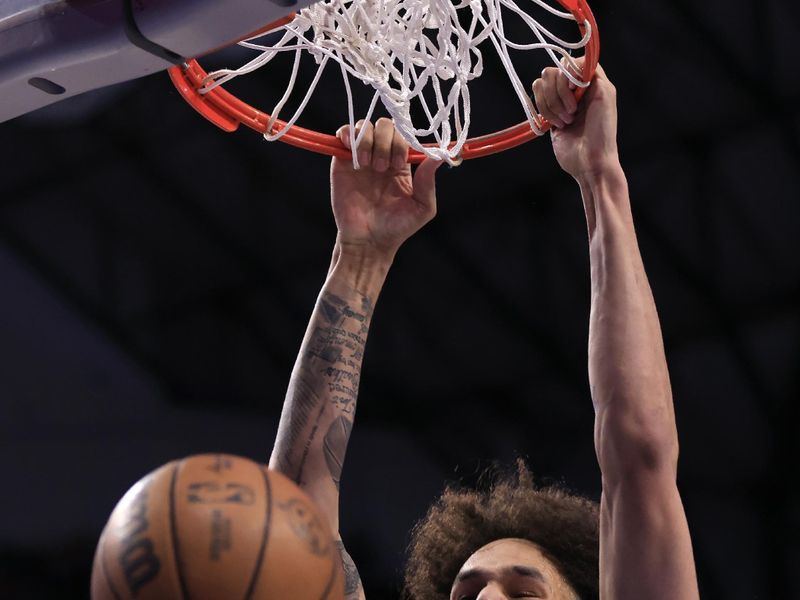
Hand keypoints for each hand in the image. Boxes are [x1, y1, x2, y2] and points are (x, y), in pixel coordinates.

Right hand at [331, 118, 441, 260]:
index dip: (401, 143)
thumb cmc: (397, 228)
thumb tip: (441, 155)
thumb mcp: (422, 207)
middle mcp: (381, 155)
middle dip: (385, 142)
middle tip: (383, 168)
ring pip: (364, 125)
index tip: (399, 165)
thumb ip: (429, 181)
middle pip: (384, 125)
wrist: (368, 242)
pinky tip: (355, 156)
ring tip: (368, 165)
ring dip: (368, 141)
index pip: (403, 134)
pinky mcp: (342, 161)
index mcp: (401, 163)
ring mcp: (361, 157)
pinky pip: (343, 134)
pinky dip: (348, 135)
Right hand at [532, 60, 619, 181]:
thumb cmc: (602, 131)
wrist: (590, 161)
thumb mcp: (604, 94)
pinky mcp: (548, 114)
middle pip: (552, 72)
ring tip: (567, 121)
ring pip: (541, 85)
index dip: (568, 75)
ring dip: (552, 105)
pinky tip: (557, 125)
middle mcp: (574, 88)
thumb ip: (591, 72)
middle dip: (559, 94)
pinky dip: (544, 112)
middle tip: (574, 112)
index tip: (575, 91)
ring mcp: (560, 100)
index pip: (570, 61)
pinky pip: (536, 100)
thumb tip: (570, 63)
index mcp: (590, 80)